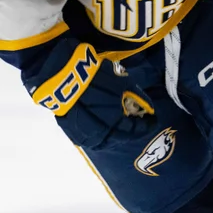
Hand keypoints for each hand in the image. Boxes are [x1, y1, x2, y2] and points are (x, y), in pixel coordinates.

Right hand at [26, 40, 156, 149]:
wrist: (59, 74)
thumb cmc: (94, 76)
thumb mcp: (121, 82)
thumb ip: (136, 97)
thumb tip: (148, 107)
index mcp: (115, 124)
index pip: (137, 130)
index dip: (147, 125)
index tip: (153, 119)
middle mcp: (100, 134)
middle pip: (120, 137)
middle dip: (130, 130)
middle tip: (135, 121)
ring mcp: (83, 133)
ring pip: (104, 139)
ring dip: (114, 132)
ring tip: (119, 121)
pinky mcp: (70, 129)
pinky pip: (89, 135)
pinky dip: (99, 130)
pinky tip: (101, 121)